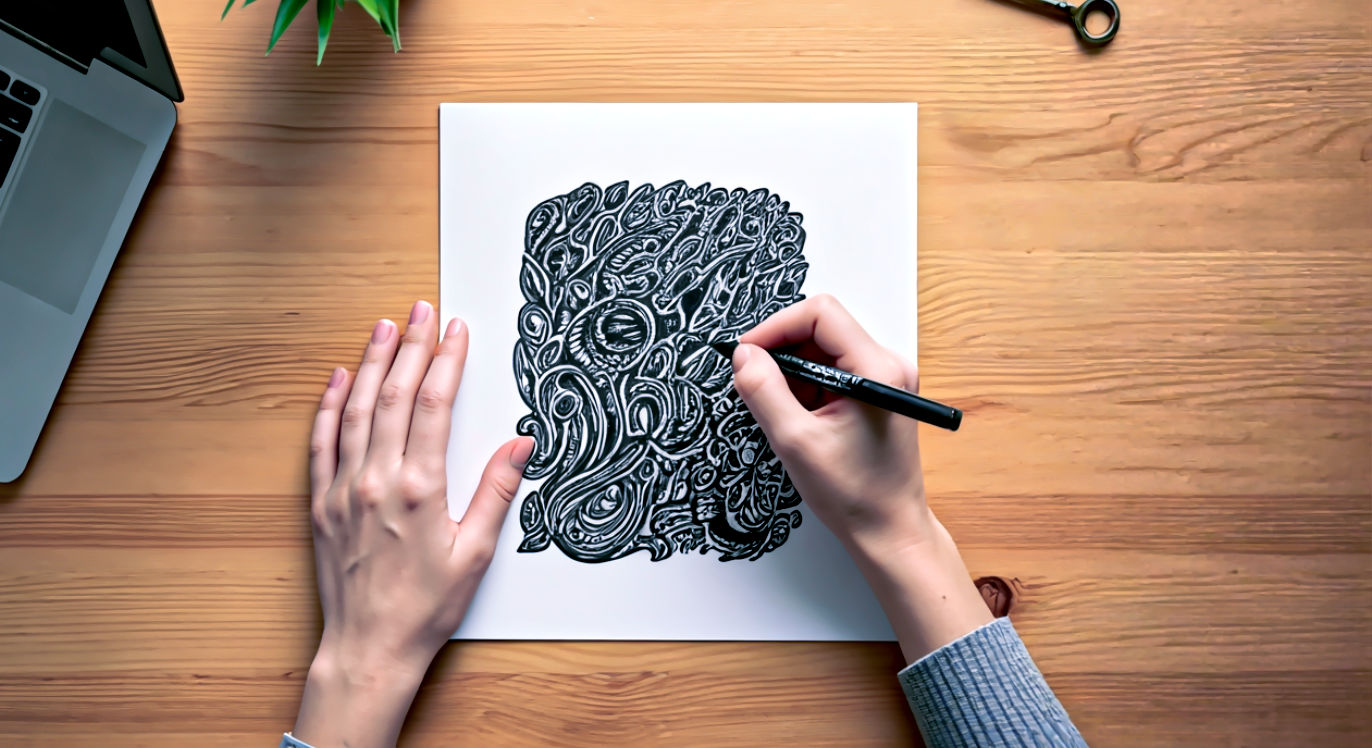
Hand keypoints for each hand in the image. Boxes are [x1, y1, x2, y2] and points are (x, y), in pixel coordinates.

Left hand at [293, 300, 533, 747]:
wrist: (369, 647)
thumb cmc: (425, 608)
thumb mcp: (475, 553)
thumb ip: (496, 492)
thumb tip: (519, 445)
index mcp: (420, 489)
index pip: (434, 406)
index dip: (445, 360)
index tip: (455, 331)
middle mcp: (378, 481)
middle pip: (395, 396)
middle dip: (410, 347)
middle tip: (421, 310)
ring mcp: (344, 489)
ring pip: (357, 409)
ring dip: (371, 364)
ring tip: (383, 327)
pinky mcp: (322, 503)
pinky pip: (322, 442)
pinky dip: (329, 406)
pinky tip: (338, 379)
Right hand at [732, 295, 991, 662]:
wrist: (889, 531)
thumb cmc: (855, 495)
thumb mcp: (795, 442)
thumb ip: (764, 391)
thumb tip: (743, 356)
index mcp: (876, 370)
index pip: (820, 314)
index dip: (775, 328)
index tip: (747, 354)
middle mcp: (886, 366)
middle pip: (821, 328)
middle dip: (780, 351)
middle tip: (753, 384)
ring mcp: (882, 379)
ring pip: (822, 350)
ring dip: (791, 373)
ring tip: (782, 414)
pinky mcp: (875, 394)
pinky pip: (831, 372)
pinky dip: (805, 388)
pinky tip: (799, 421)